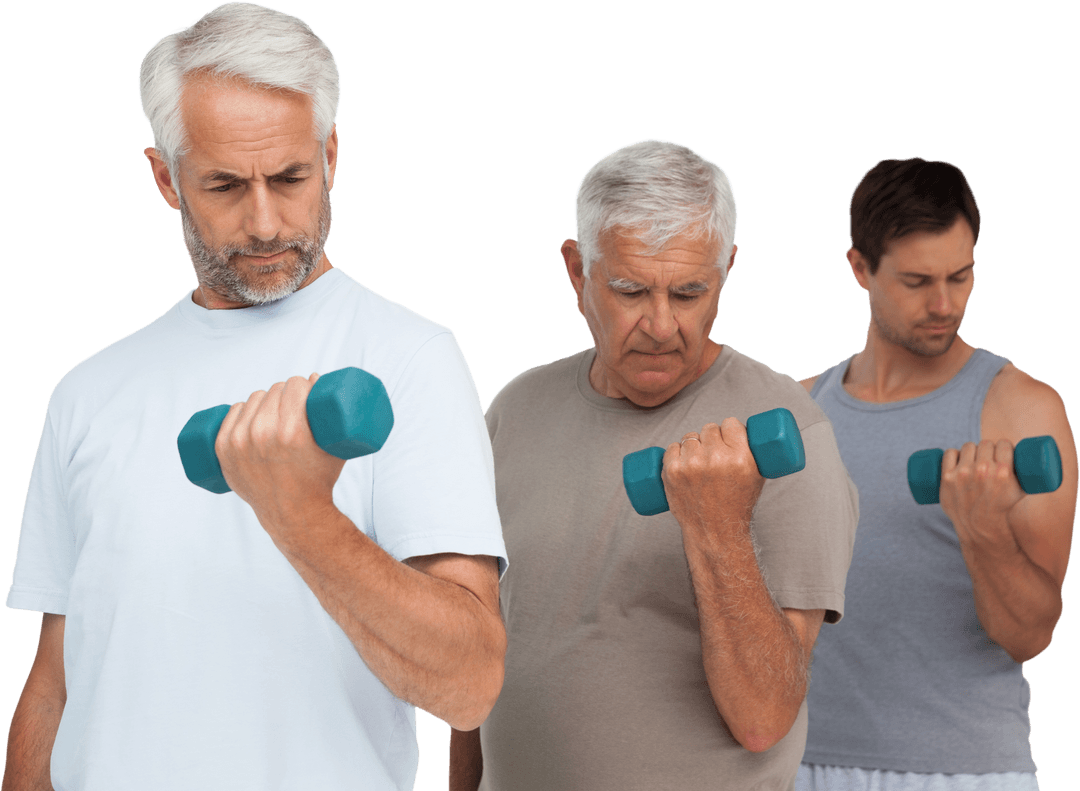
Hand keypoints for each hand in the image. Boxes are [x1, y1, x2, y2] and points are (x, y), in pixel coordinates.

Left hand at [215, 373, 346, 541]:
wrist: (291, 513)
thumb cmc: (318, 480)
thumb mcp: (333, 448)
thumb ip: (330, 412)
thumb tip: (316, 377)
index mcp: (291, 432)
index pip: (295, 385)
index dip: (304, 385)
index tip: (308, 392)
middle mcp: (262, 435)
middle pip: (275, 390)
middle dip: (287, 393)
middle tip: (295, 405)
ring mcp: (240, 442)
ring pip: (254, 399)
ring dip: (266, 400)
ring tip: (275, 411)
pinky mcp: (224, 449)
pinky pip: (233, 412)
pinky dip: (243, 410)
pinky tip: (251, 413)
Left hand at [661, 418, 764, 539]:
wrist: (715, 533)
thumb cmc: (737, 506)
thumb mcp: (756, 478)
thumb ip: (752, 453)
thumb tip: (744, 431)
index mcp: (740, 458)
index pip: (731, 424)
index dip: (729, 429)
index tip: (728, 436)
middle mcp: (716, 459)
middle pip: (710, 429)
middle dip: (712, 437)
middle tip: (714, 452)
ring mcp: (692, 465)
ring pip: (690, 437)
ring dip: (693, 445)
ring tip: (699, 460)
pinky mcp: (672, 472)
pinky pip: (671, 448)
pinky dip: (675, 453)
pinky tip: (682, 461)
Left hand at [939, 439, 1024, 551]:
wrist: (980, 525)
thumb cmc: (1003, 507)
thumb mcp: (1021, 491)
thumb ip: (1027, 475)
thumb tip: (1034, 458)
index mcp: (1002, 472)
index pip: (1003, 444)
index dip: (1004, 445)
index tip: (1003, 449)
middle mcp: (982, 470)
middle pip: (986, 444)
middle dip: (989, 448)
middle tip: (989, 455)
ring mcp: (962, 474)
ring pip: (968, 447)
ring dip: (972, 450)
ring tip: (974, 457)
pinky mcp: (946, 477)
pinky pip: (949, 453)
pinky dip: (953, 453)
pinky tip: (957, 456)